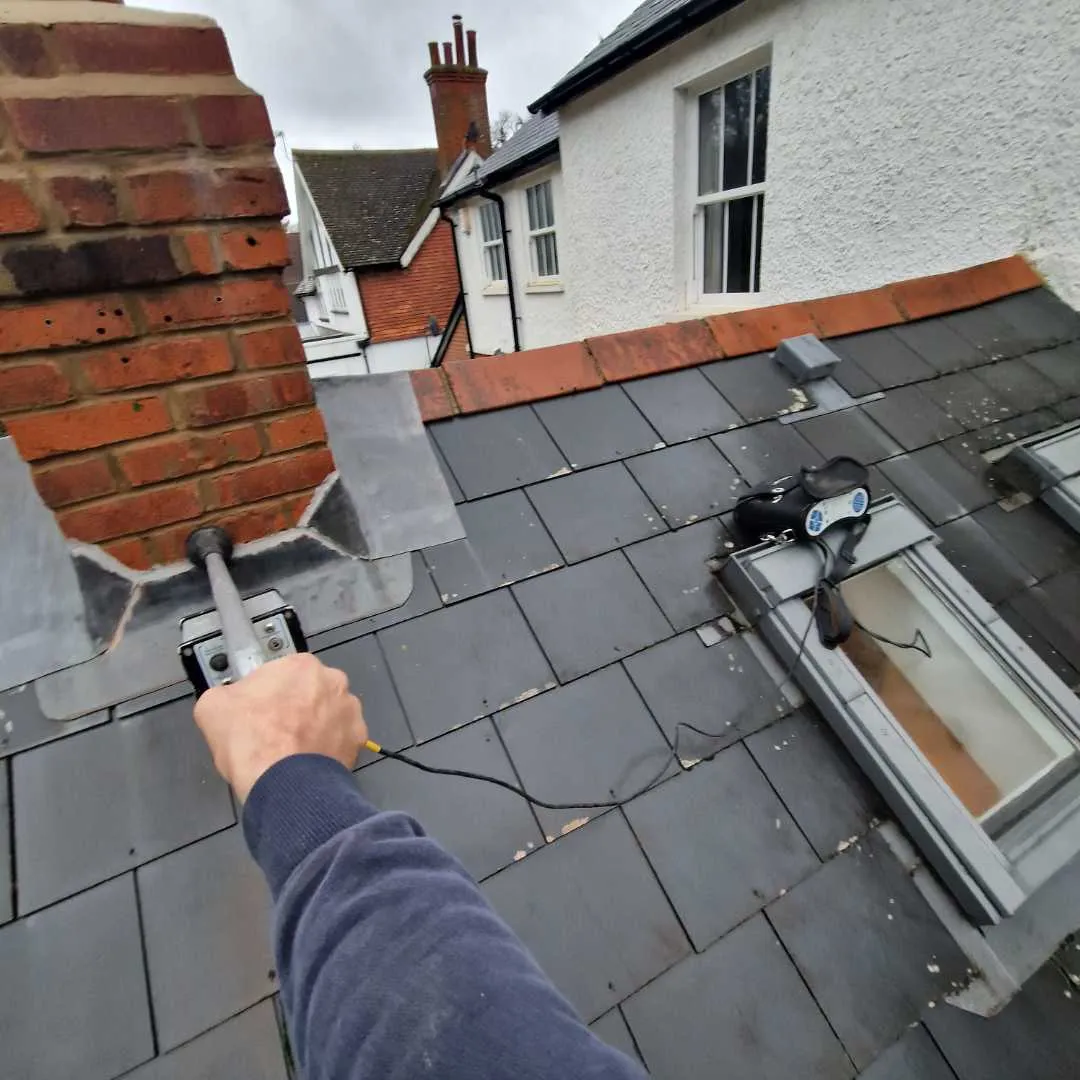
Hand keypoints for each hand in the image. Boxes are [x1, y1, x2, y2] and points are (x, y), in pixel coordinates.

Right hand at [194, 653, 367, 802]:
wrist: (283, 783)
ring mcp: (350, 711)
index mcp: (301, 665)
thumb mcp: (213, 707)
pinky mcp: (357, 739)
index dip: (268, 691)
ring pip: (329, 714)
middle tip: (275, 729)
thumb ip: (225, 693)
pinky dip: (328, 748)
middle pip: (310, 691)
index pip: (283, 672)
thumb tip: (226, 699)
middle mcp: (333, 682)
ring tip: (292, 749)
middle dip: (296, 707)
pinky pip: (341, 739)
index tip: (259, 708)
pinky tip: (308, 760)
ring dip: (315, 726)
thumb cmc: (253, 742)